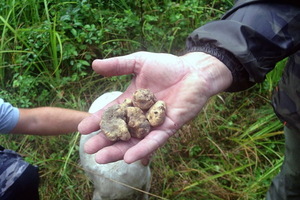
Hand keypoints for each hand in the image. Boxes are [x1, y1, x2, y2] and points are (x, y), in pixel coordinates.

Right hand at [78, 51, 231, 163]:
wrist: (194, 71)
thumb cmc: (168, 66)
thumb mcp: (139, 62)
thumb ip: (118, 65)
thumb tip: (94, 65)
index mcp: (132, 101)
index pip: (112, 113)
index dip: (97, 121)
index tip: (82, 129)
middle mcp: (141, 115)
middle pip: (121, 130)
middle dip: (105, 140)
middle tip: (89, 150)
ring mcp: (154, 123)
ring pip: (134, 140)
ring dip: (119, 150)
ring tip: (102, 159)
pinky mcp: (169, 128)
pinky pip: (154, 141)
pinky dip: (143, 149)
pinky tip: (129, 158)